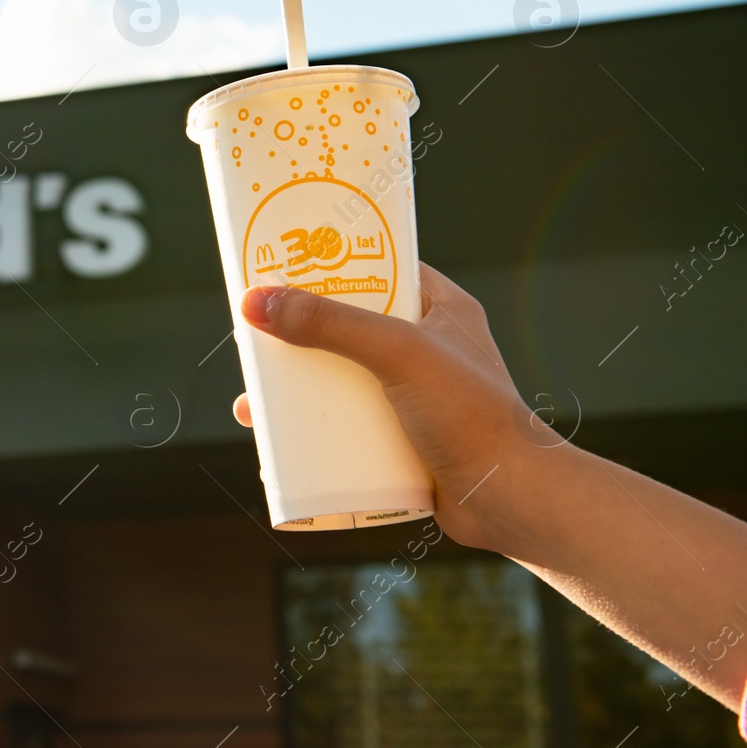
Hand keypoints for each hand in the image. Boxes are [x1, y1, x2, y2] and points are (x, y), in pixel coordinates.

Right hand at [232, 263, 527, 549]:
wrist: (512, 500)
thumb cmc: (471, 416)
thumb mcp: (397, 352)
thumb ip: (330, 323)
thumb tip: (257, 302)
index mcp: (441, 309)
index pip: (379, 268)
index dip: (331, 264)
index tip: (282, 265)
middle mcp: (428, 349)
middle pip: (346, 328)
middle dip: (296, 337)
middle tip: (253, 339)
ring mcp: (415, 397)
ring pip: (341, 382)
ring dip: (296, 391)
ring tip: (252, 405)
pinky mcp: (404, 441)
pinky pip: (347, 427)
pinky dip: (312, 433)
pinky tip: (278, 446)